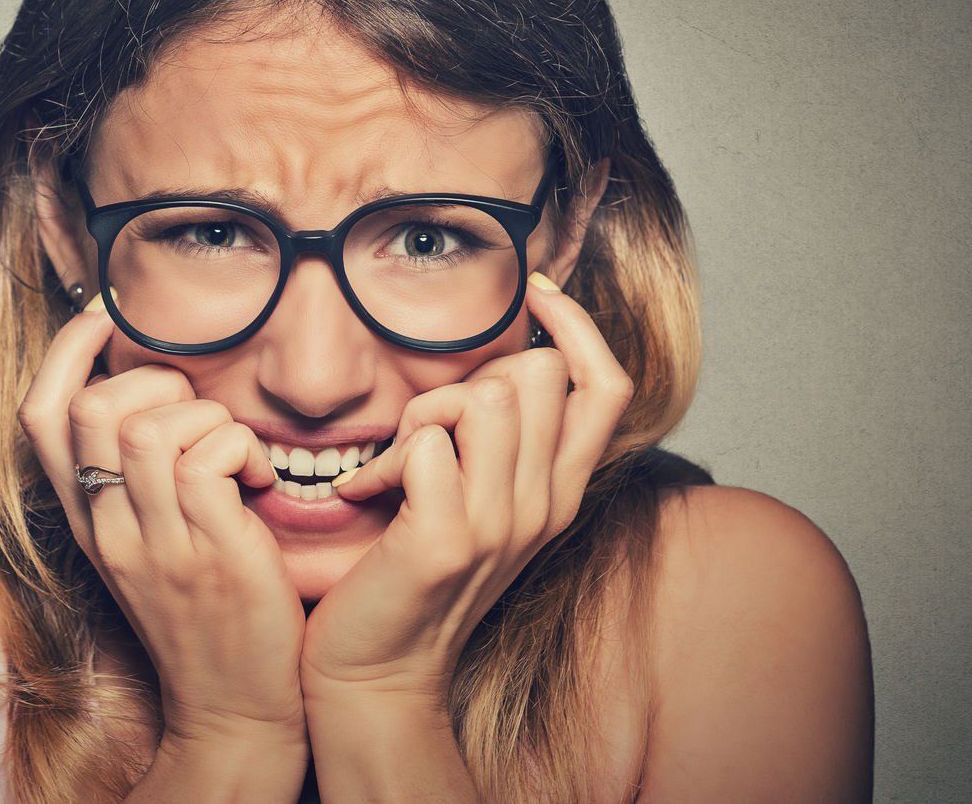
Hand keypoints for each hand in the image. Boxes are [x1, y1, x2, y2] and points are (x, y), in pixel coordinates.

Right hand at [16, 292, 308, 749]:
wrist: (237, 707)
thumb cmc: (207, 613)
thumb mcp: (149, 546)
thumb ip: (137, 479)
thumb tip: (151, 397)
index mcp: (89, 522)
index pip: (40, 418)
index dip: (66, 351)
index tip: (107, 316)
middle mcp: (111, 530)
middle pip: (93, 409)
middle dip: (153, 379)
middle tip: (198, 409)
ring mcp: (157, 544)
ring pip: (149, 427)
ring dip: (204, 415)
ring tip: (232, 448)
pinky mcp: (212, 553)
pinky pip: (210, 458)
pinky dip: (241, 448)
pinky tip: (258, 480)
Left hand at [299, 273, 634, 705]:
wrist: (374, 675)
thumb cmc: (410, 575)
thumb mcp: (477, 502)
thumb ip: (501, 441)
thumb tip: (503, 362)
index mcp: (559, 494)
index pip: (609, 386)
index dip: (578, 328)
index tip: (535, 295)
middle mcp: (543, 508)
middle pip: (537, 376)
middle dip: (469, 380)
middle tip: (422, 433)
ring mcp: (499, 528)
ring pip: (483, 399)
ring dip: (422, 417)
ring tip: (394, 467)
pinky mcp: (443, 542)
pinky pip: (425, 445)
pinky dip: (382, 460)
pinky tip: (362, 496)